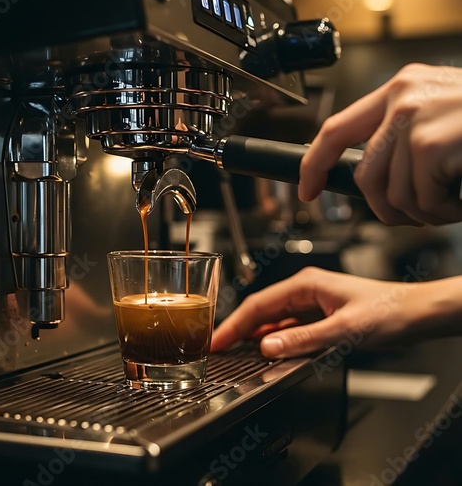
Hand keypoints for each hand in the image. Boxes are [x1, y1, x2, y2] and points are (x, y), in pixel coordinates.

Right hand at [211, 267, 461, 357]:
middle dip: (238, 328)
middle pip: (262, 310)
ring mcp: (312, 302)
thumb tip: (267, 347)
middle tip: (218, 347)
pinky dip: (274, 338)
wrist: (417, 312)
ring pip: (274, 319)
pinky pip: (289, 326)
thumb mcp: (344, 329)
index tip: (217, 339)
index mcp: (306, 284)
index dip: (235, 323)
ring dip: (254, 333)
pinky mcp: (319, 314)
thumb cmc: (389, 310)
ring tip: (234, 349)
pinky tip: (267, 348)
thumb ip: (303, 339)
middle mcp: (305, 290)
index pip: (259, 304)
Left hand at [298, 63, 461, 225]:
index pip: (335, 130)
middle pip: (364, 177)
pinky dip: (442, 212)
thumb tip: (368, 177)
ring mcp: (416, 119)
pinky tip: (461, 200)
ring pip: (390, 194)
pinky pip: (419, 199)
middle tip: (416, 214)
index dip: (314, 165)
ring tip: (449, 202)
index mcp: (398, 91)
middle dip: (386, 209)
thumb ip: (400, 139)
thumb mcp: (439, 117)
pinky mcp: (433, 144)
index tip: (307, 191)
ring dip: (421, 212)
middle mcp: (402, 98)